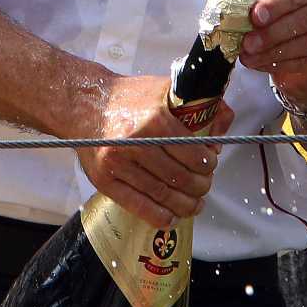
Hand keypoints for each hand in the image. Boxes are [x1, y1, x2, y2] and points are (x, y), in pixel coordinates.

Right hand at [74, 74, 232, 224]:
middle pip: (180, 178)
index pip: (193, 154)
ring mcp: (117, 163)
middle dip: (200, 186)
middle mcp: (135, 142)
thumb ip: (197, 103)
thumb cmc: (126, 97)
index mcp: (154, 119)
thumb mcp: (163, 89)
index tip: (210, 165)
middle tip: (204, 185)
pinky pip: (137, 205)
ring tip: (193, 204)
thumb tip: (223, 121)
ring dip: (185, 204)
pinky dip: (158, 216)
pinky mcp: (104, 179)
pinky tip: (170, 217)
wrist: (84, 104)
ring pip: (162, 194)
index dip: (207, 165)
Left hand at [240, 0, 306, 112]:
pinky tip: (267, 65)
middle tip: (248, 44)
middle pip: (306, 19)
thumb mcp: (282, 8)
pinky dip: (287, 65)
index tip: (255, 18)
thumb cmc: (297, 19)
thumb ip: (267, 11)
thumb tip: (245, 20)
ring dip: (276, 53)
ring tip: (252, 58)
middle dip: (273, 33)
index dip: (276, 5)